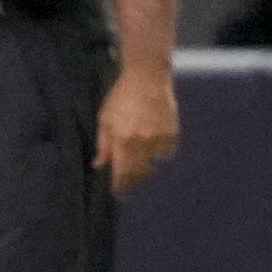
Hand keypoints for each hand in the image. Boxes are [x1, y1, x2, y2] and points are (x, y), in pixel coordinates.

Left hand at [95, 62, 180, 186]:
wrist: (147, 77)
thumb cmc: (121, 96)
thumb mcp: (105, 118)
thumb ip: (103, 144)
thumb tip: (99, 164)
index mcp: (122, 140)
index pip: (121, 173)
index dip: (120, 186)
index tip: (119, 194)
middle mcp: (141, 143)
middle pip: (139, 173)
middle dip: (133, 180)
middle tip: (130, 182)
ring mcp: (159, 138)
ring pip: (154, 164)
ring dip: (147, 166)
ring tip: (142, 163)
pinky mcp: (172, 132)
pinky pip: (167, 152)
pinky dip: (161, 153)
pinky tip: (155, 146)